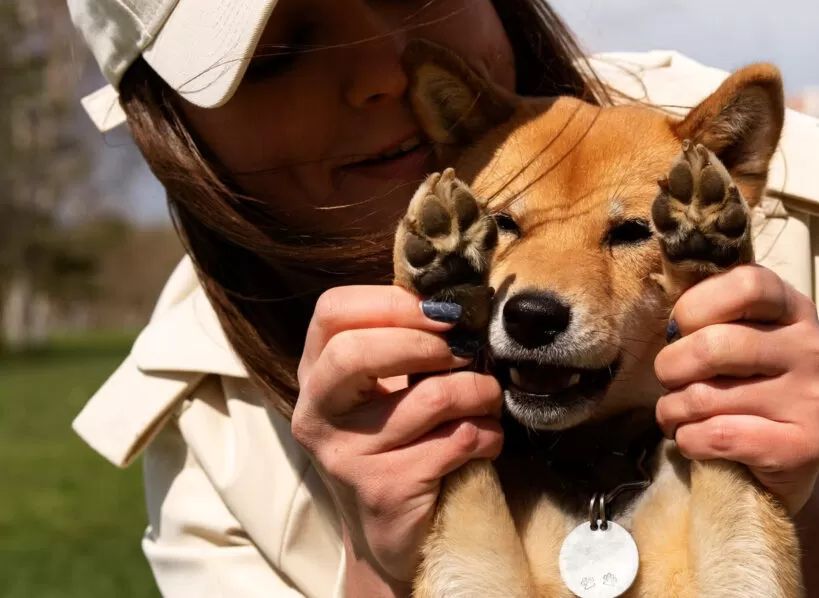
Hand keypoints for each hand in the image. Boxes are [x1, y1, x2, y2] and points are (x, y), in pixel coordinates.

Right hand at [292, 285, 502, 588]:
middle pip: (357, 352)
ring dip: (479, 393)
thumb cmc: (399, 444)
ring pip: (430, 398)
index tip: (442, 313)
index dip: (392, 303)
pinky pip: (456, 442)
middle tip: (465, 353)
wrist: (390, 535)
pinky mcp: (383, 490)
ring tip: (487, 400)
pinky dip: (487, 435)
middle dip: (427, 345)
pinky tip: (485, 442)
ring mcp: (344, 456)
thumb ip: (404, 342)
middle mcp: (316, 413)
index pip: (333, 313)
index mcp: (316, 374)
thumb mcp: (387, 388)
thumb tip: (457, 299)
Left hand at [654, 265, 818, 513]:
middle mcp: (813, 349)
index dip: (697, 304)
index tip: (679, 329)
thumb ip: (712, 316)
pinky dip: (689, 439)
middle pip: (717, 343)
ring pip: (706, 396)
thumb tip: (670, 319)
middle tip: (668, 379)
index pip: (747, 284)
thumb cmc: (743, 388)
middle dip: (671, 365)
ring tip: (675, 415)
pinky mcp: (803, 447)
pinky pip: (717, 436)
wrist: (781, 463)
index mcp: (795, 310)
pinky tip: (693, 439)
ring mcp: (812, 399)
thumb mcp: (735, 339)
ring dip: (672, 409)